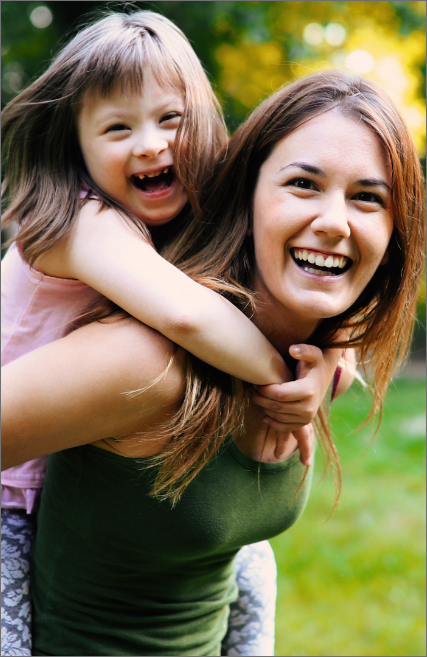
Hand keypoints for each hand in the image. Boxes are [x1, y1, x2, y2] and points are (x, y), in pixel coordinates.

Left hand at [252, 344, 340, 463]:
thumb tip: (292, 350)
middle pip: (276, 406)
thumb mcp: (313, 354)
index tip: (255, 382)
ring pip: (277, 417)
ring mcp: (307, 418)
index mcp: (309, 390)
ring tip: (255, 396)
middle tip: (249, 389)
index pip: (279, 394)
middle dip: (259, 398)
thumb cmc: (313, 363)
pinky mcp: (303, 424)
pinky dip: (271, 422)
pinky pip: (283, 427)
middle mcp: (309, 407)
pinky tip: (264, 413)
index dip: (264, 390)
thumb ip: (304, 350)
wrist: (322, 377)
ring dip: (263, 407)